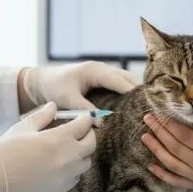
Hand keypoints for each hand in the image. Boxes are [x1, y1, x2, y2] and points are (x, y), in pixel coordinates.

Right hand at [0, 102, 94, 191]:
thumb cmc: (5, 151)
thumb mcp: (22, 128)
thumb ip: (42, 116)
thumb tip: (54, 106)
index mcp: (59, 138)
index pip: (84, 125)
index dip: (85, 119)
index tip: (82, 118)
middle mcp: (68, 158)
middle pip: (91, 144)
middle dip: (87, 135)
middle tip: (79, 132)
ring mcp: (66, 176)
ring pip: (85, 162)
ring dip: (81, 154)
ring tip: (69, 150)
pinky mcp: (60, 190)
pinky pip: (75, 177)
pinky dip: (73, 170)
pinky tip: (60, 166)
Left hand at [20, 61, 140, 111]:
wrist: (41, 81)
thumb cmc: (53, 87)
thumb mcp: (67, 99)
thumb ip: (85, 110)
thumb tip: (102, 122)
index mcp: (95, 70)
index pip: (120, 81)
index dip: (134, 93)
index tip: (146, 105)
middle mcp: (102, 69)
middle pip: (128, 79)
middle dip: (139, 92)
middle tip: (151, 108)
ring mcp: (102, 72)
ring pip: (125, 80)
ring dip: (134, 92)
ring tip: (145, 108)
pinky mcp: (101, 79)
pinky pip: (119, 84)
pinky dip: (127, 92)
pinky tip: (132, 106)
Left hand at [141, 114, 192, 189]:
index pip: (184, 135)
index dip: (170, 123)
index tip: (160, 113)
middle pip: (174, 147)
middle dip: (159, 131)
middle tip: (147, 118)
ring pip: (171, 164)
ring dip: (156, 150)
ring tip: (145, 137)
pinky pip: (176, 181)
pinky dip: (162, 174)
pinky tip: (151, 166)